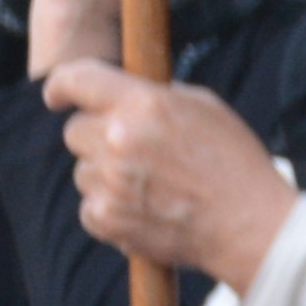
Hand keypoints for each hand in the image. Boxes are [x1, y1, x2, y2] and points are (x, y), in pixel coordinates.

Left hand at [47, 58, 299, 294]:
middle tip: (130, 150)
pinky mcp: (108, 220)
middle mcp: (119, 140)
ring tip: (148, 185)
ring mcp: (110, 183)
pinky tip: (142, 209)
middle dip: (96, 136)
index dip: (61, 86)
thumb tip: (121, 95)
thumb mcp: (203, 107)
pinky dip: (108, 208)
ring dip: (104, 174)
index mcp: (143, 104)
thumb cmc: (234, 162)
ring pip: (82, 170)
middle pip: (75, 131)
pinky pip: (87, 207)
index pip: (78, 80)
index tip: (56, 95)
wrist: (249, 225)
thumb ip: (155, 96)